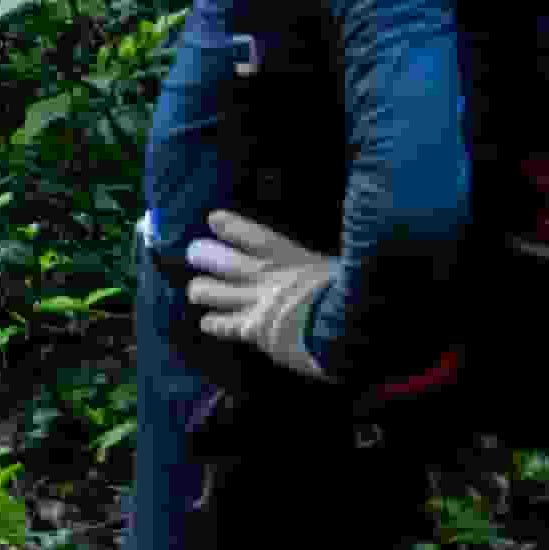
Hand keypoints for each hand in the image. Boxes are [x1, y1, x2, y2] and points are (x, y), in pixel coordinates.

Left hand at [180, 208, 339, 378]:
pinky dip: (214, 323)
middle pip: (223, 261)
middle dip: (204, 255)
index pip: (255, 237)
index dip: (232, 227)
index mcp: (294, 259)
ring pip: (213, 292)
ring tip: (198, 289)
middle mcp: (268, 278)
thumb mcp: (343, 272)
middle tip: (194, 252)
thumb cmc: (354, 299)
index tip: (213, 218)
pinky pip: (223, 325)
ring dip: (202, 289)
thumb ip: (322, 268)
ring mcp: (257, 303)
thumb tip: (329, 263)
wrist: (348, 329)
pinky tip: (208, 323)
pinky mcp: (254, 331)